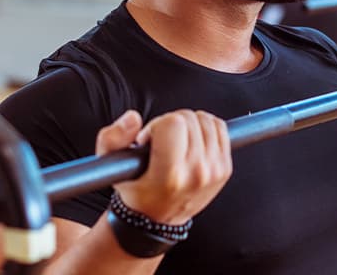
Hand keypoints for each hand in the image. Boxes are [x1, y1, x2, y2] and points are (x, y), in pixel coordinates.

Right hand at [95, 110, 231, 224]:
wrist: (156, 219)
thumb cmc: (134, 190)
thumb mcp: (110, 166)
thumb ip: (112, 138)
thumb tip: (133, 118)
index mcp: (170, 176)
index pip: (173, 124)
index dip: (157, 125)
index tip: (150, 140)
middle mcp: (197, 174)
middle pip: (189, 119)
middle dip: (172, 123)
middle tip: (162, 141)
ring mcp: (215, 171)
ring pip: (206, 121)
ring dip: (189, 124)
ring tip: (177, 141)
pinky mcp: (225, 168)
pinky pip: (220, 129)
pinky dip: (206, 128)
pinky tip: (192, 140)